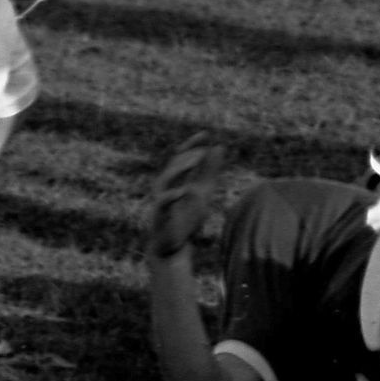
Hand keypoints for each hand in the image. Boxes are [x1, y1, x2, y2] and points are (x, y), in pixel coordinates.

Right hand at [149, 134, 225, 259]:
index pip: (181, 157)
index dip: (191, 144)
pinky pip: (163, 203)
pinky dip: (173, 195)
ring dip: (180, 168)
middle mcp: (166, 187)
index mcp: (176, 180)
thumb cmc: (186, 218)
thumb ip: (209, 171)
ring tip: (196, 161)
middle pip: (173, 165)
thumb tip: (219, 146)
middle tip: (204, 151)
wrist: (173, 247)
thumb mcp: (203, 191)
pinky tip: (185, 190)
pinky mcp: (160, 216)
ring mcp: (162, 200)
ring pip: (165, 179)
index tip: (206, 134)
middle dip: (188, 155)